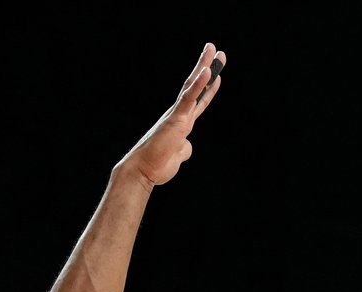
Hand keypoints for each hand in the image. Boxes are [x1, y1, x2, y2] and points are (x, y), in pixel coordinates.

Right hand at [117, 43, 225, 186]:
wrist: (144, 171)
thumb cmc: (157, 165)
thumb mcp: (178, 156)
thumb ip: (184, 148)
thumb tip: (187, 147)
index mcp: (182, 122)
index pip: (198, 100)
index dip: (209, 87)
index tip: (217, 73)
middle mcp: (179, 114)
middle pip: (196, 86)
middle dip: (207, 67)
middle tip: (217, 51)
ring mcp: (177, 114)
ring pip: (192, 85)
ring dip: (204, 67)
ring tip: (213, 50)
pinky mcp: (176, 119)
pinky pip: (188, 98)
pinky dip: (198, 85)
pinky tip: (207, 72)